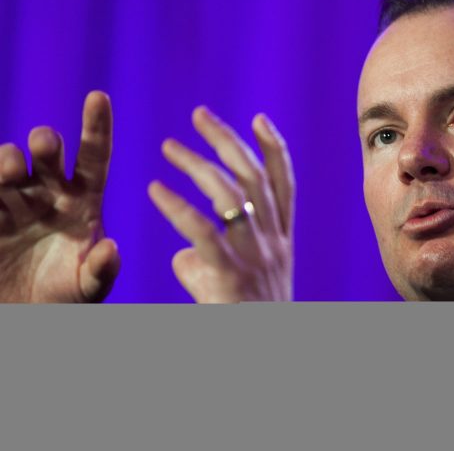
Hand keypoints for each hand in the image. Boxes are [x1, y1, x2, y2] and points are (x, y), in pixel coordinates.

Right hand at [0, 91, 119, 301]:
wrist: (22, 317)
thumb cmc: (63, 298)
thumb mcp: (87, 290)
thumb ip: (101, 271)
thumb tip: (111, 248)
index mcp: (82, 202)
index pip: (93, 157)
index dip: (97, 126)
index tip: (98, 96)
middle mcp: (46, 193)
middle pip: (47, 155)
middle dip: (45, 144)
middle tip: (45, 145)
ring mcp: (10, 202)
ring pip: (6, 166)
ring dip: (6, 161)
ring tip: (9, 168)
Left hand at [148, 107, 294, 302]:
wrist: (262, 353)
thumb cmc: (246, 319)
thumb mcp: (239, 284)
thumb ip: (211, 261)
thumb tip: (182, 253)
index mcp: (282, 239)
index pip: (284, 183)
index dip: (273, 147)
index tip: (257, 117)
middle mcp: (274, 242)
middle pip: (255, 177)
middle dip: (227, 140)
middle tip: (197, 115)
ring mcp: (256, 257)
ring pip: (233, 196)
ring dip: (198, 165)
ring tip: (167, 147)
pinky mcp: (230, 276)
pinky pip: (203, 232)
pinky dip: (178, 207)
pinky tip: (155, 191)